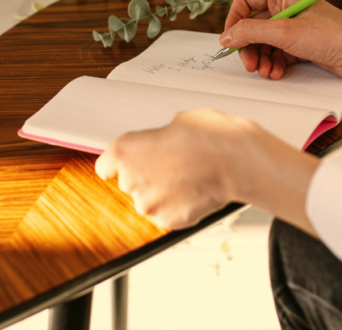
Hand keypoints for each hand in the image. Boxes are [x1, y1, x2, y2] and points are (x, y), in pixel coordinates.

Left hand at [95, 109, 319, 232]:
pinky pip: (168, 213)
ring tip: (190, 177)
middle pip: (131, 181)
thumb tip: (166, 141)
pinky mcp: (168, 221)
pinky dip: (178, 206)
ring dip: (164, 192)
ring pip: (150, 199)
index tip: (120, 167)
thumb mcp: (180, 121)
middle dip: (149, 174)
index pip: (105, 165)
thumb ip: (161, 136)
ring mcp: (148, 204)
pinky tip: (196, 190)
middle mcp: (131, 180)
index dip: (117, 164)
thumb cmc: (211, 136)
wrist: (237, 161)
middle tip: (174, 163)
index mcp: (126, 150)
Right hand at [219, 0, 341, 85]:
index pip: (245, 1)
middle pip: (253, 26)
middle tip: (250, 65)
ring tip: (267, 72)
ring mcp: (294, 28)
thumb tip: (226, 36)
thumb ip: (251, 32)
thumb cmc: (333, 36)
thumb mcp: (285, 32)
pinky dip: (274, 65)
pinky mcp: (301, 46)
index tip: (230, 41)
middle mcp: (287, 8)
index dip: (234, 21)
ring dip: (262, 59)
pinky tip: (278, 74)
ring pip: (264, 43)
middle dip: (249, 47)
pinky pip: (277, 54)